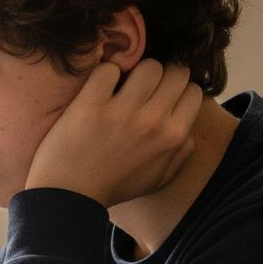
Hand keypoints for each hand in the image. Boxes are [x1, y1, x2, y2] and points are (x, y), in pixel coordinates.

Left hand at [26, 60, 202, 207]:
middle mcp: (152, 121)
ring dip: (135, 71)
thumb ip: (181, 153)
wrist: (69, 198)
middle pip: (175, 72)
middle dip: (161, 76)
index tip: (162, 95)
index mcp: (173, 137)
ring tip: (122, 85)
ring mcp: (120, 112)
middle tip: (143, 87)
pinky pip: (108, 69)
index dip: (178, 90)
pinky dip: (104, 74)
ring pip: (146, 66)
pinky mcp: (89, 106)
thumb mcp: (158, 179)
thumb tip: (189, 127)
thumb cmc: (113, 187)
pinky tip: (99, 89)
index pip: (193, 91)